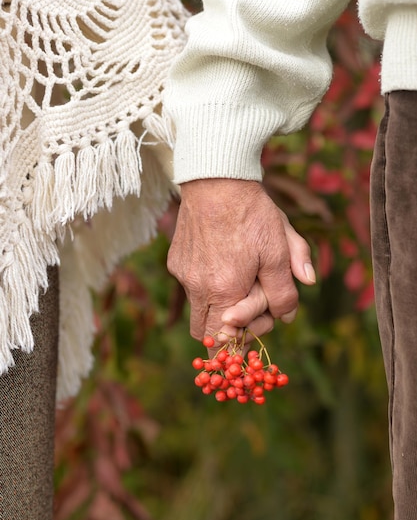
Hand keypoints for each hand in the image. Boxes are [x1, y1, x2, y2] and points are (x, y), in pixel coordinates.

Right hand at [167, 179, 315, 344]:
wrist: (216, 179)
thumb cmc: (252, 213)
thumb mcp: (279, 250)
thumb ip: (285, 290)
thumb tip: (288, 317)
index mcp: (224, 290)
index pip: (226, 340)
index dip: (244, 339)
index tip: (258, 328)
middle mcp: (197, 288)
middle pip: (205, 332)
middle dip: (228, 330)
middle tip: (251, 308)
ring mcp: (183, 275)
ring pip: (199, 309)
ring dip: (219, 305)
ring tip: (240, 278)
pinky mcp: (176, 261)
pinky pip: (191, 286)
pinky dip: (209, 285)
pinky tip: (224, 259)